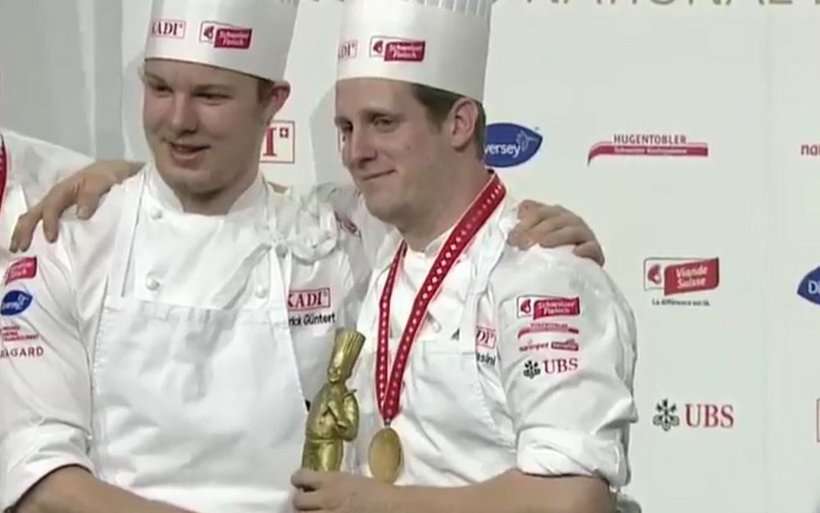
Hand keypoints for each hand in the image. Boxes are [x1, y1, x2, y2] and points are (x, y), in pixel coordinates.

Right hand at [10, 159, 138, 251]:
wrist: (120, 173)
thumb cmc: (111, 175)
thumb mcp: (105, 180)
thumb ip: (92, 194)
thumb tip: (81, 215)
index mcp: (65, 189)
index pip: (51, 206)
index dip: (49, 222)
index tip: (51, 239)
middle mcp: (58, 197)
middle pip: (35, 212)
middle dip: (24, 229)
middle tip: (20, 248)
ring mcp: (61, 204)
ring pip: (36, 216)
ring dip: (26, 232)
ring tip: (20, 249)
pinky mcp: (66, 210)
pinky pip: (47, 220)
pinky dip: (37, 231)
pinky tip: (37, 246)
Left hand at [291, 469, 395, 512]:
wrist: (392, 508)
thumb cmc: (379, 494)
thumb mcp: (353, 481)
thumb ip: (335, 484)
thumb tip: (323, 487)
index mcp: (332, 481)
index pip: (301, 477)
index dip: (300, 480)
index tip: (302, 484)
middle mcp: (325, 498)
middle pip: (297, 501)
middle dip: (301, 502)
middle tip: (308, 504)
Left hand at [509, 200, 604, 265]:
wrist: (571, 278)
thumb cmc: (548, 258)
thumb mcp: (532, 243)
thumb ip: (522, 230)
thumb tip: (513, 224)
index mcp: (553, 216)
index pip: (538, 212)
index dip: (525, 223)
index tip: (513, 238)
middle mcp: (569, 221)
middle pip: (554, 220)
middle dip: (537, 230)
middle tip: (523, 245)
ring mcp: (584, 236)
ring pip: (572, 230)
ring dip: (556, 236)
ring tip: (543, 246)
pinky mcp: (596, 253)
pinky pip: (593, 248)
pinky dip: (585, 249)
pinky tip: (575, 253)